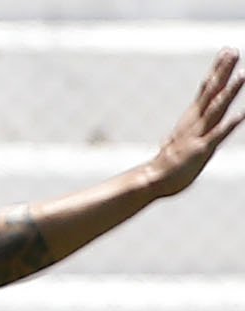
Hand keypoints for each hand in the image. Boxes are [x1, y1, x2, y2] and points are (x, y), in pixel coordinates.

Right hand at [145, 48, 242, 197]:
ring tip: (242, 74)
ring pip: (216, 108)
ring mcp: (198, 134)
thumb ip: (173, 142)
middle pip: (211, 92)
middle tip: (234, 50)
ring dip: (229, 92)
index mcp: (191, 119)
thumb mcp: (171, 150)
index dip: (217, 70)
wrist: (151, 181)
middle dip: (223, 71)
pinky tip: (241, 114)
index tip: (226, 51)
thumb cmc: (165, 167)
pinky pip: (218, 135)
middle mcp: (195, 122)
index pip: (206, 89)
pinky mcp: (201, 150)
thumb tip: (167, 141)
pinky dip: (229, 124)